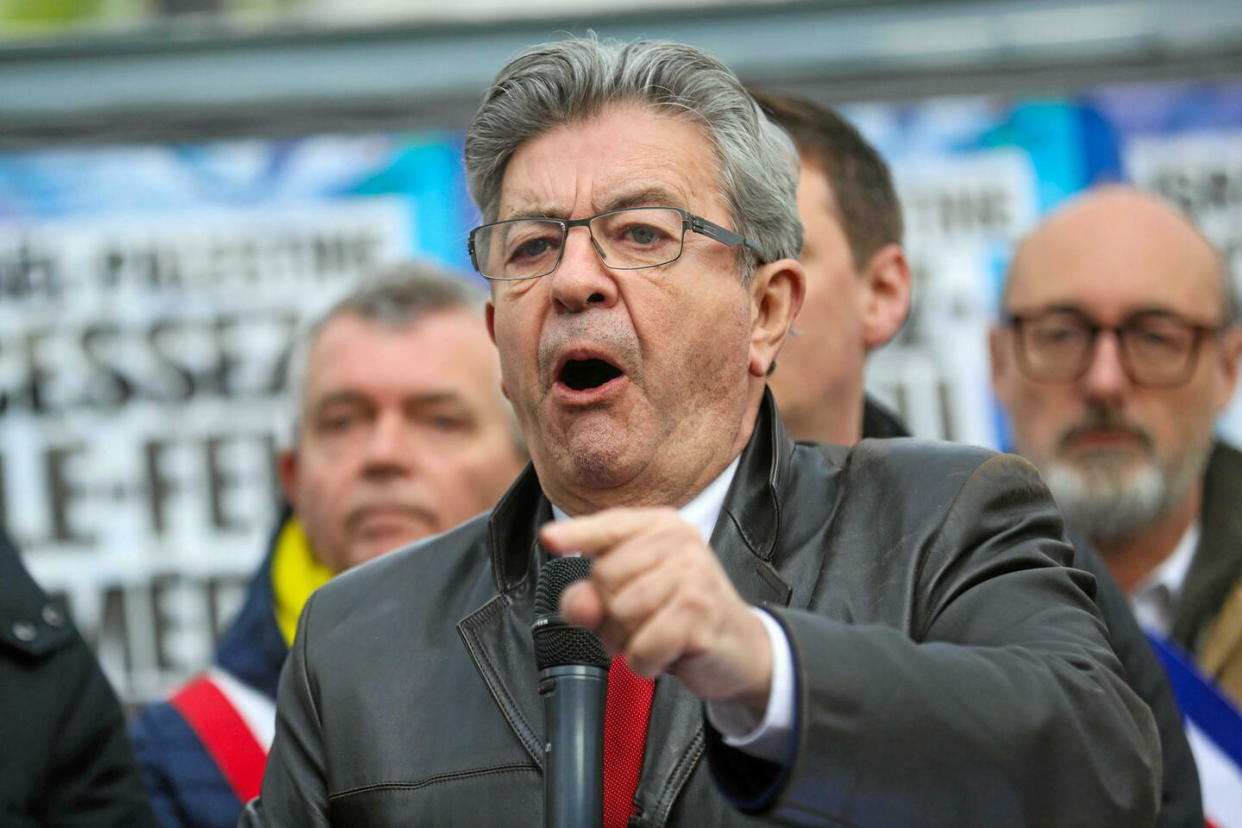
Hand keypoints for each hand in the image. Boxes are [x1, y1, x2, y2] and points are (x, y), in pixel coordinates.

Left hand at [539, 507, 771, 710]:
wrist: (740, 648)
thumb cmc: (681, 616)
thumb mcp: (631, 600)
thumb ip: (594, 596)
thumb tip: (578, 601)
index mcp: (662, 527)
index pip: (610, 526)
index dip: (576, 535)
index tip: (550, 539)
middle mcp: (679, 543)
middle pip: (603, 578)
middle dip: (612, 613)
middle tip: (644, 621)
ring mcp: (692, 575)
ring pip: (620, 612)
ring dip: (629, 640)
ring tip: (657, 635)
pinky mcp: (699, 613)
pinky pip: (641, 645)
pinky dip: (646, 661)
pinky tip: (667, 654)